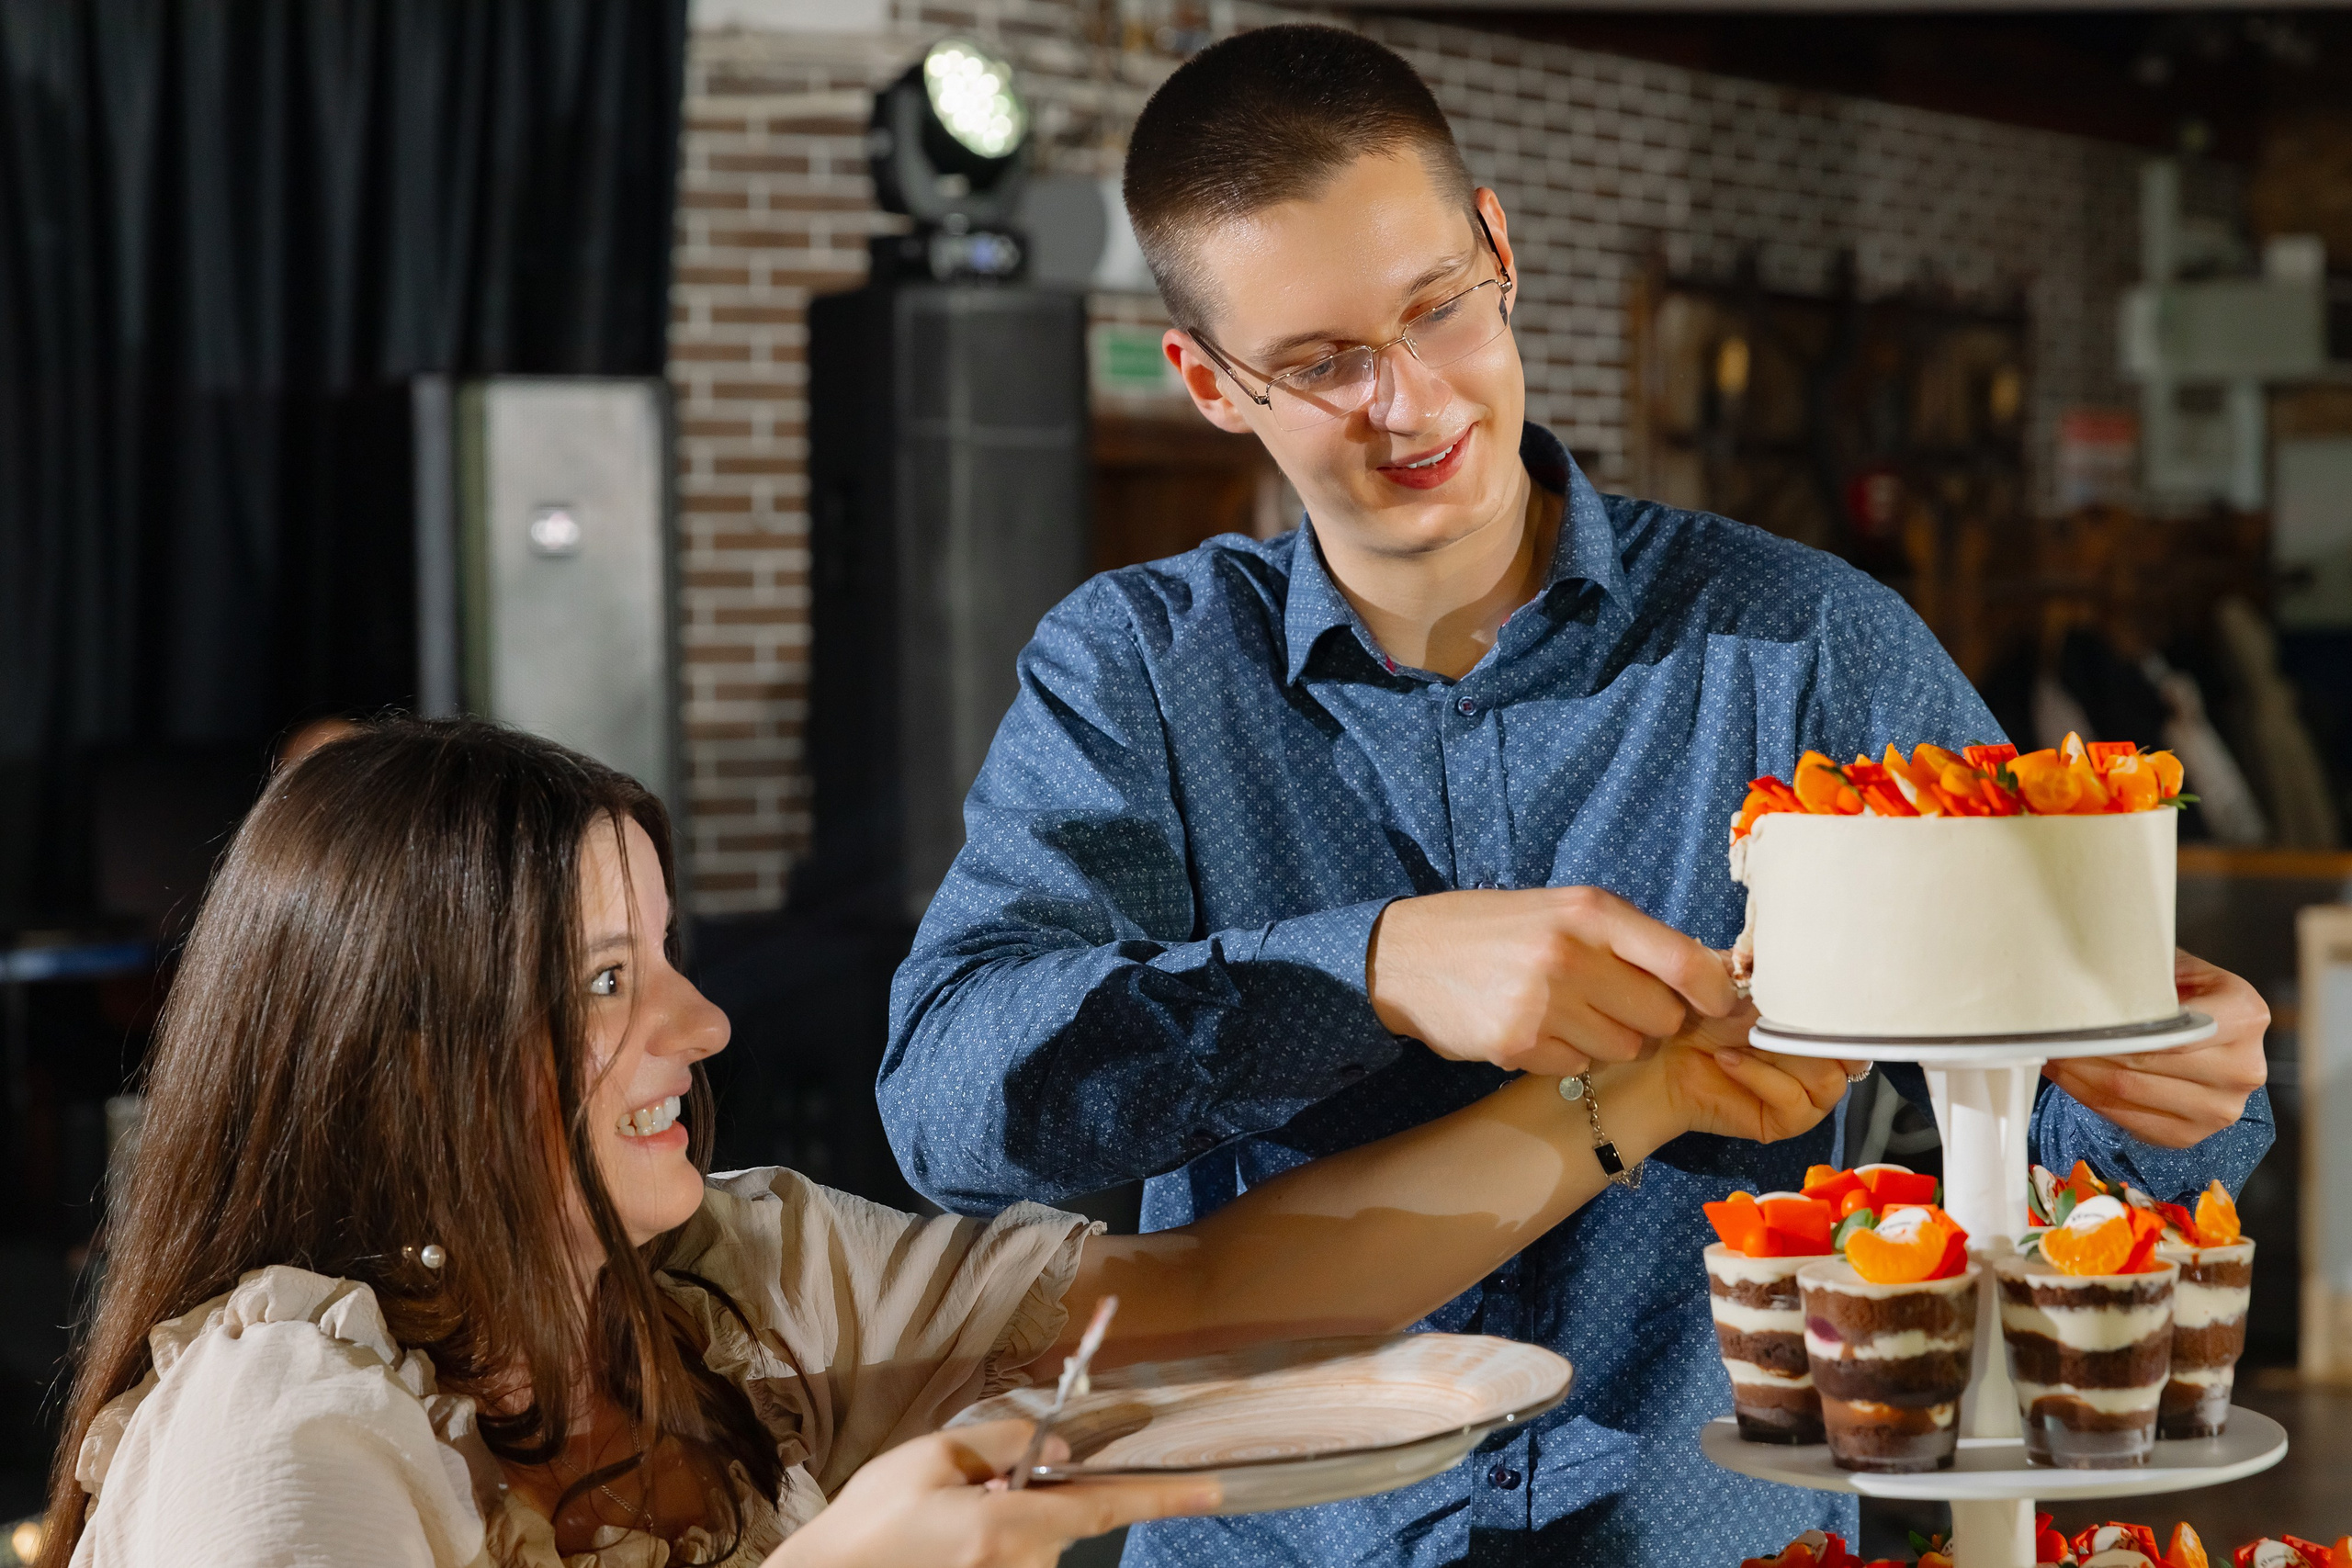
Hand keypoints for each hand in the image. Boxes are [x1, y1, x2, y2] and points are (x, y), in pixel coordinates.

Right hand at [767, 1420, 1220, 1567]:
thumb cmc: (870, 1520)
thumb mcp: (930, 1457)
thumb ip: (1004, 1444)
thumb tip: (1062, 1447)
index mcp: (1005, 1528)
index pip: (1100, 1507)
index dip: (1160, 1498)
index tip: (1213, 1492)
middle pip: (1061, 1522)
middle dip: (1029, 1500)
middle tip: (960, 1495)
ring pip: (1037, 1545)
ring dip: (1007, 1527)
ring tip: (940, 1526)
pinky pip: (1016, 1562)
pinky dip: (994, 1547)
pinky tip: (945, 1546)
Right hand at [1366, 887, 1738, 1077]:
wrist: (1406, 954)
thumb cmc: (1498, 929)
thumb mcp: (1565, 909)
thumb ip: (1630, 937)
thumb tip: (1707, 973)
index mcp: (1591, 912)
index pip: (1684, 961)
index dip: (1713, 993)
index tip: (1716, 1005)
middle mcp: (1571, 955)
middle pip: (1662, 1017)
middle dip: (1649, 1018)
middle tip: (1614, 1003)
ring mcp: (1543, 1003)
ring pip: (1624, 1049)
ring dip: (1606, 1040)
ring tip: (1566, 1012)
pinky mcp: (1517, 1044)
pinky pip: (1579, 1068)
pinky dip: (1565, 1056)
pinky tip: (1535, 1028)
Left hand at [1597, 1000, 1856, 1145]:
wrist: (1659, 1058)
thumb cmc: (1700, 1014)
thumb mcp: (1737, 982)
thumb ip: (1776, 974)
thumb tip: (1807, 962)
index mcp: (1820, 1025)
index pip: (1859, 1021)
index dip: (1846, 1009)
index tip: (1819, 990)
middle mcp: (1825, 1060)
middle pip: (1851, 1051)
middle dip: (1813, 1030)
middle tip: (1772, 1013)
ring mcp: (1810, 1094)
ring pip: (1830, 1079)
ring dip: (1785, 1054)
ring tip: (1743, 1038)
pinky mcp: (1788, 1121)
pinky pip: (1795, 1101)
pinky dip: (1763, 1077)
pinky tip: (1728, 1059)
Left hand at [2041, 949, 2269, 1147]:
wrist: (2211, 1037)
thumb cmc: (2188, 996)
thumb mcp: (2178, 968)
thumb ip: (2149, 971)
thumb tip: (2092, 965)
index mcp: (2245, 1016)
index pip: (2173, 1029)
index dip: (2120, 1027)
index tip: (2081, 1020)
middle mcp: (2243, 1068)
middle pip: (2145, 1061)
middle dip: (2089, 1047)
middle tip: (2052, 1034)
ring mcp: (2220, 1108)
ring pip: (2128, 1091)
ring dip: (2080, 1073)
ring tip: (2054, 1051)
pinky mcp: (2191, 1135)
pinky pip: (2127, 1118)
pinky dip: (2088, 1096)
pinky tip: (2070, 1076)